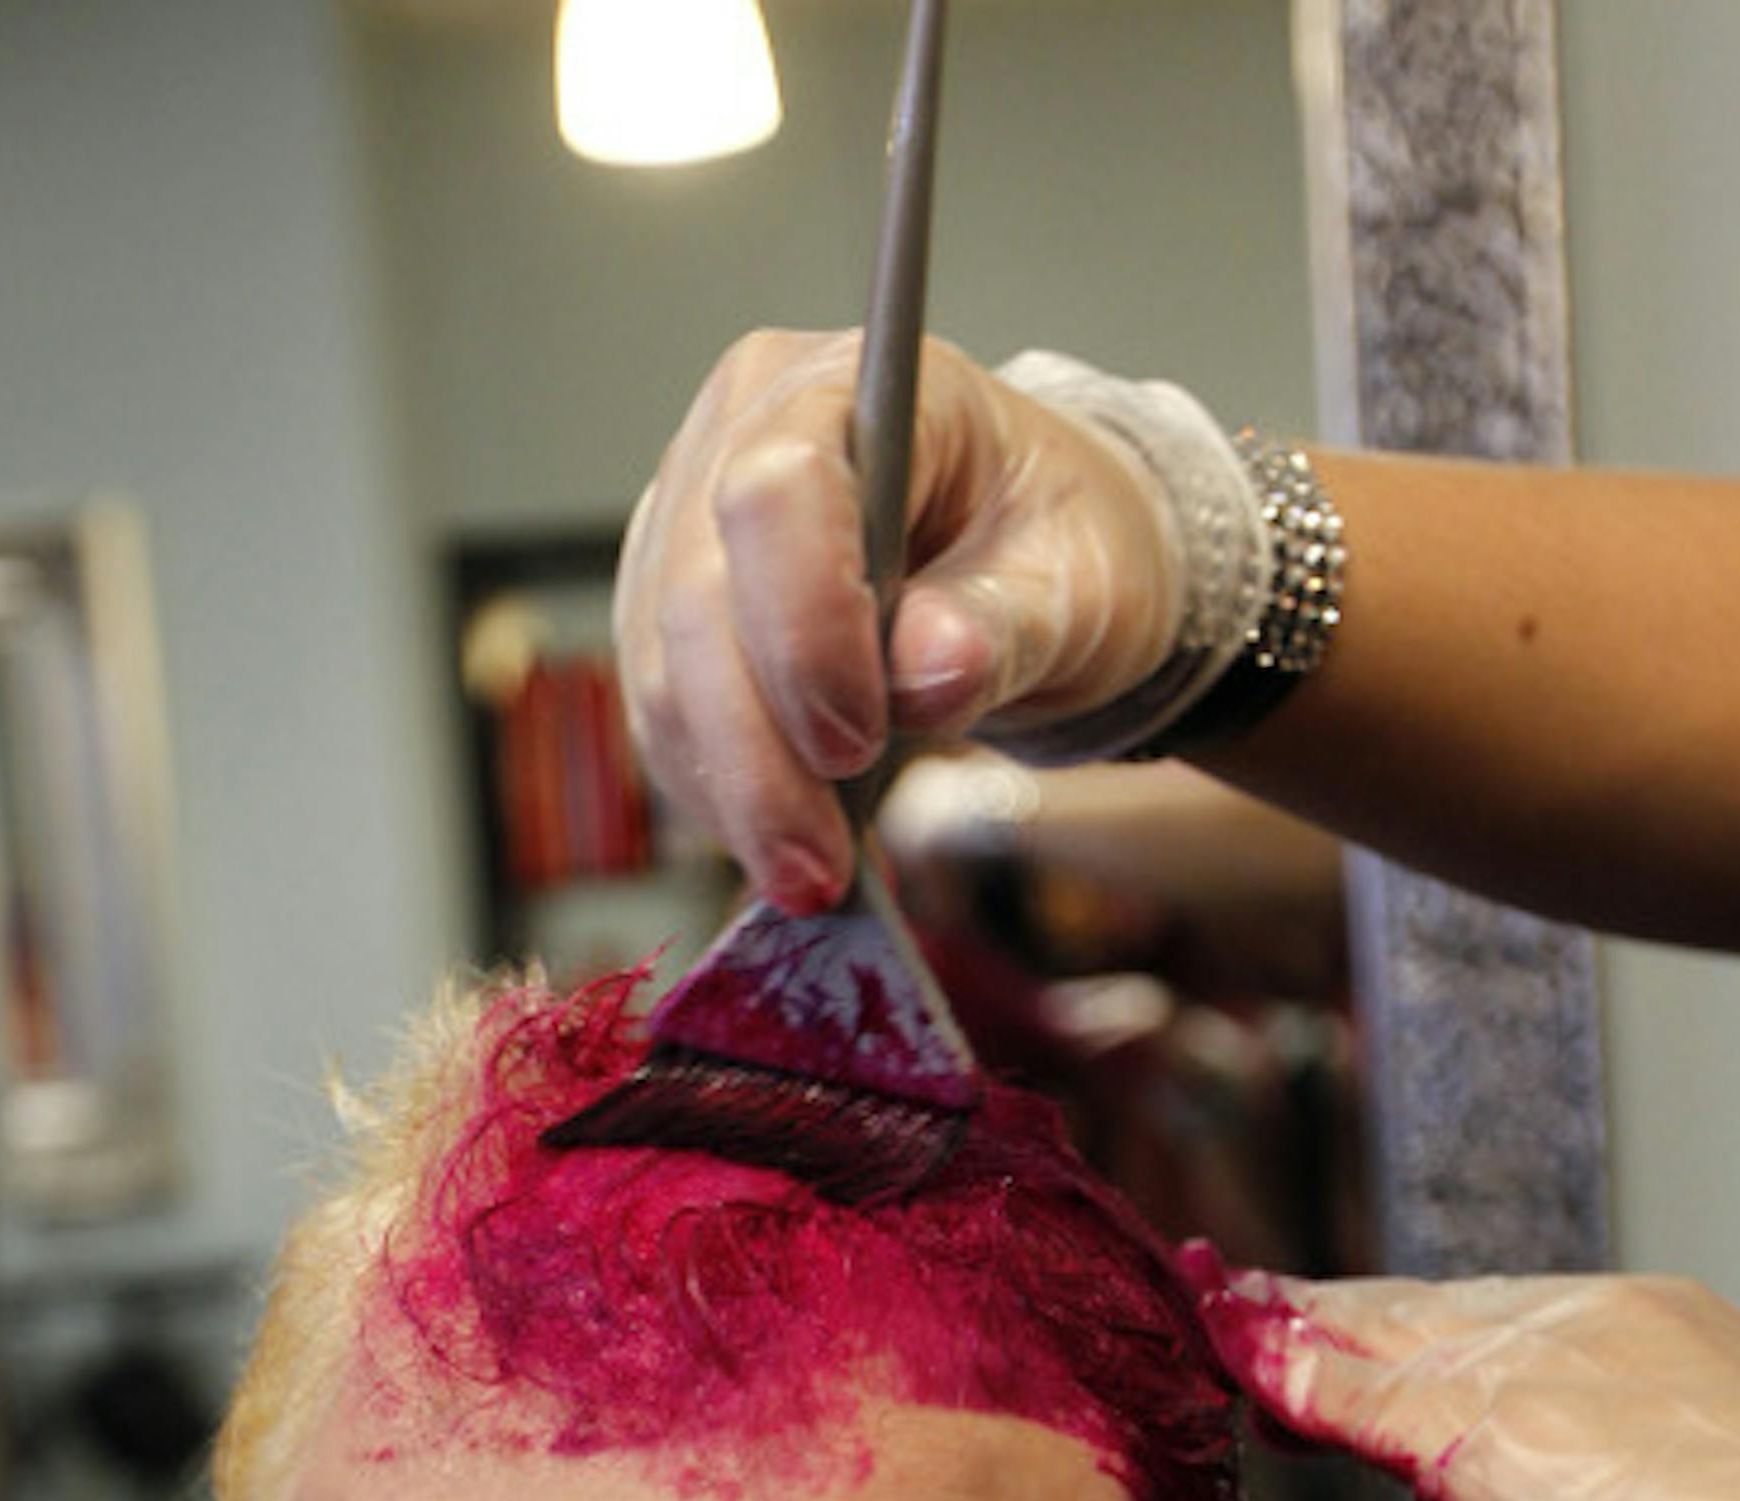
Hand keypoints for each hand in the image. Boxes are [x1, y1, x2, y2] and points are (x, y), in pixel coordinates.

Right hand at [615, 329, 1182, 912]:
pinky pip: (662, 720)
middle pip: (696, 601)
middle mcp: (734, 437)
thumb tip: (927, 672)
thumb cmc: (1056, 545)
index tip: (860, 744)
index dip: (804, 628)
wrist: (1026, 565)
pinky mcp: (664, 619)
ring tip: (814, 875)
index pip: (776, 493)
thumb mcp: (1077, 580)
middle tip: (819, 867)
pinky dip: (718, 795)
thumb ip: (1005, 623)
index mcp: (843, 386)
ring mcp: (682, 528)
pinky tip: (784, 837)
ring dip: (732, 795)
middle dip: (757, 754)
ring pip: (663, 675)